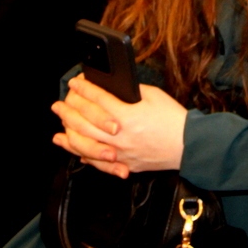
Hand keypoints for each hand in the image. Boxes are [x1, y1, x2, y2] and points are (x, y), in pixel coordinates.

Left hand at [51, 75, 186, 178]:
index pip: (98, 99)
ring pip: (86, 143)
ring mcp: (120, 152)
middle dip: (69, 110)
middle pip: (85, 121)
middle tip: (59, 104)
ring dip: (69, 132)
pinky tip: (73, 148)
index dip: (83, 89)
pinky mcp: (124, 164)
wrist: (188, 146)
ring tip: (59, 125)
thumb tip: (113, 88)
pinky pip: (98, 162)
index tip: (74, 83)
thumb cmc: (173, 120)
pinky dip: (83, 154)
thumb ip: (131, 92)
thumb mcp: (153, 96)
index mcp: (127, 115)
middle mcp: (120, 135)